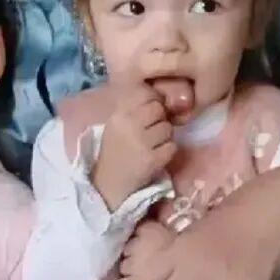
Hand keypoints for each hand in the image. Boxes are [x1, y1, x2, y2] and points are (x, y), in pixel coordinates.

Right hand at [92, 87, 176, 210]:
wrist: (107, 186)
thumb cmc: (113, 153)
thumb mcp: (116, 125)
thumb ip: (134, 109)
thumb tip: (160, 95)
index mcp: (118, 114)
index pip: (144, 93)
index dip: (152, 101)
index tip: (149, 113)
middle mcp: (129, 125)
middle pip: (159, 109)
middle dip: (159, 119)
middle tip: (151, 131)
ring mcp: (141, 142)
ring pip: (168, 128)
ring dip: (164, 137)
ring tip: (152, 146)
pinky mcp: (152, 160)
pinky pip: (172, 146)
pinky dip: (167, 152)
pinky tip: (155, 157)